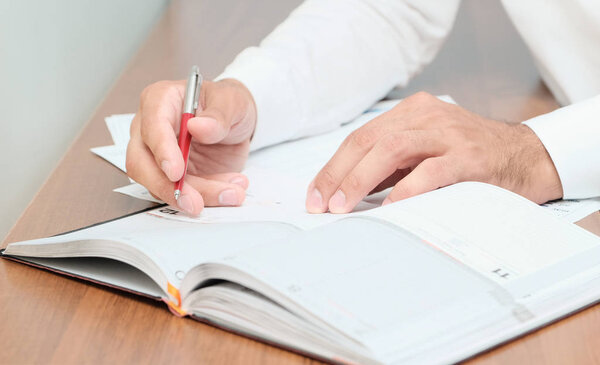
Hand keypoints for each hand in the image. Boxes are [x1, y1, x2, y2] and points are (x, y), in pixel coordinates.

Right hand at [126, 78, 256, 214]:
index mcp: (160, 100)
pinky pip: (180, 194)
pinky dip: (206, 197)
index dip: (162, 151)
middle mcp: (150, 129)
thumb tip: (198, 127)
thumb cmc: (227, 104)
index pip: (152, 126)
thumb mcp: (232, 102)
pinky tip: (228, 192)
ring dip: (197, 195)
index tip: (176, 172)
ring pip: (161, 184)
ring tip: (230, 193)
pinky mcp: (170, 177)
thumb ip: (218, 116)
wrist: (237, 123)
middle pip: (141, 163)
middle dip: (168, 187)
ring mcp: (157, 156)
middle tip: (194, 202)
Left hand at [306, 92, 562, 213]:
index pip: (361, 137)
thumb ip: (390, 168)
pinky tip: (389, 208)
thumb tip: (346, 192)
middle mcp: (427, 117)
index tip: (315, 194)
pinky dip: (405, 190)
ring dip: (360, 179)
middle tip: (320, 204)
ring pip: (392, 148)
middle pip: (369, 140)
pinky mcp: (470, 157)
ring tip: (343, 206)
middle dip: (338, 173)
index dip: (333, 167)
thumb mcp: (423, 155)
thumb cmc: (468, 161)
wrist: (526, 158)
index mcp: (411, 113)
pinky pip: (431, 171)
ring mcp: (449, 134)